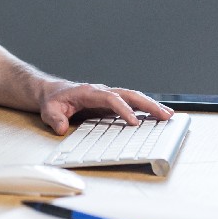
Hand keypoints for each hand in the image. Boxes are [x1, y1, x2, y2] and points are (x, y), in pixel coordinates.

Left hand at [39, 83, 173, 134]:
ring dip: (151, 106)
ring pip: (134, 97)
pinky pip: (132, 103)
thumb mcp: (49, 110)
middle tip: (165, 115)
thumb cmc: (54, 100)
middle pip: (129, 94)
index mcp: (89, 92)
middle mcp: (103, 91)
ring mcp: (109, 96)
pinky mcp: (112, 103)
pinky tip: (157, 116)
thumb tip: (61, 127)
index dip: (124, 109)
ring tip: (168, 115)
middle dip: (148, 104)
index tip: (134, 122)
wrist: (54, 92)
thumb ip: (54, 118)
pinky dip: (145, 109)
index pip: (111, 98)